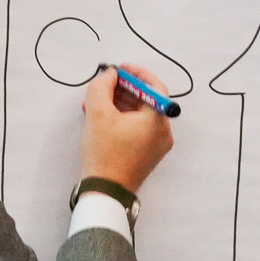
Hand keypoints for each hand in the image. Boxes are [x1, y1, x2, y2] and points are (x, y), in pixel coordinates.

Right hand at [80, 64, 173, 193]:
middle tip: (105, 84)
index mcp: (158, 120)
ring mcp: (157, 146)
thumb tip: (110, 74)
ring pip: (140, 115)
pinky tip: (101, 118)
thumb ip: (102, 86)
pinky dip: (122, 120)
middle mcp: (163, 132)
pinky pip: (138, 129)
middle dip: (124, 89)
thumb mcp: (97, 112)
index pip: (154, 86)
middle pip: (146, 101)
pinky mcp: (148, 155)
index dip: (136, 74)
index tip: (119, 69)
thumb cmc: (104, 152)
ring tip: (96, 102)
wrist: (105, 191)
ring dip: (119, 104)